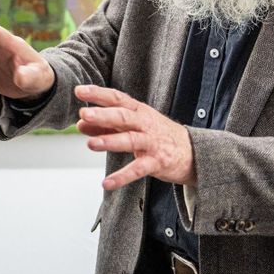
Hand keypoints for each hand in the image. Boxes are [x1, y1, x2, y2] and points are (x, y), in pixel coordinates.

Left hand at [75, 85, 194, 189]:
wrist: (193, 152)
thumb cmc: (157, 135)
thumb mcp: (133, 125)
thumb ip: (106, 125)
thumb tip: (80, 124)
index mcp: (139, 111)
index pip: (117, 98)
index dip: (98, 94)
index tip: (79, 91)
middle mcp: (145, 124)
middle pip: (123, 116)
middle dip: (103, 115)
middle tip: (84, 114)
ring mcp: (152, 143)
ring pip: (130, 140)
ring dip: (110, 141)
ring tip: (91, 144)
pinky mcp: (156, 162)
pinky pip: (137, 170)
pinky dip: (122, 177)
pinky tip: (106, 183)